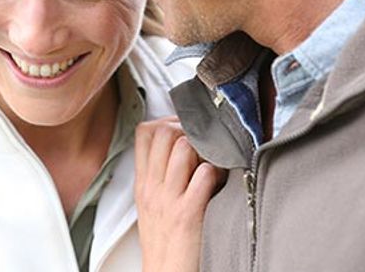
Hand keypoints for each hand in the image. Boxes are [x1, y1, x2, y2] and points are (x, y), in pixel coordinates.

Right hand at [134, 117, 225, 271]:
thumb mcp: (150, 205)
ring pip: (183, 147)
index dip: (167, 121)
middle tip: (203, 141)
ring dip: (204, 148)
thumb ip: (159, 177)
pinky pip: (205, 175)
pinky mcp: (189, 213)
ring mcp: (169, 199)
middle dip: (187, 129)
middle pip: (162, 132)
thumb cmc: (164, 243)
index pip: (144, 133)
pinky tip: (221, 181)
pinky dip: (217, 172)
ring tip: (213, 161)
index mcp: (143, 183)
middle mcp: (152, 187)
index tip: (184, 128)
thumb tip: (179, 151)